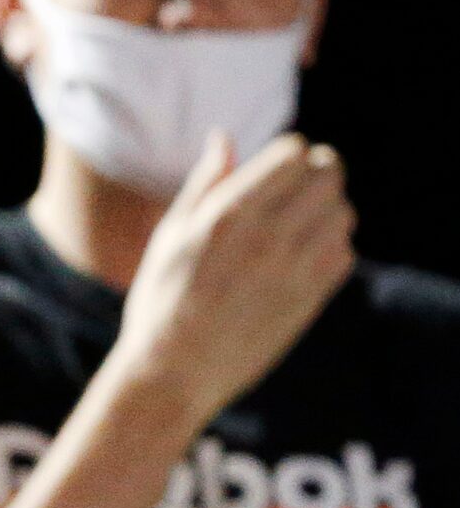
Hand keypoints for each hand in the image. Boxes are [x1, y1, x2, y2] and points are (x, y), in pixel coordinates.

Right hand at [111, 132, 351, 431]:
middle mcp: (270, 235)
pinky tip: (303, 254)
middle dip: (315, 172)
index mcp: (229, 212)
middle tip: (295, 188)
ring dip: (328, 208)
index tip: (273, 169)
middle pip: (328, 174)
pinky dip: (333, 244)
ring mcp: (296, 269)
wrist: (175, 370)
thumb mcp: (171, 234)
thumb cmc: (162, 299)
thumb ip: (204, 183)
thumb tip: (224, 137)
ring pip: (343, 211)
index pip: (294, 152)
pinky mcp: (311, 298)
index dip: (287, 154)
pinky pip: (345, 251)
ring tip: (298, 223)